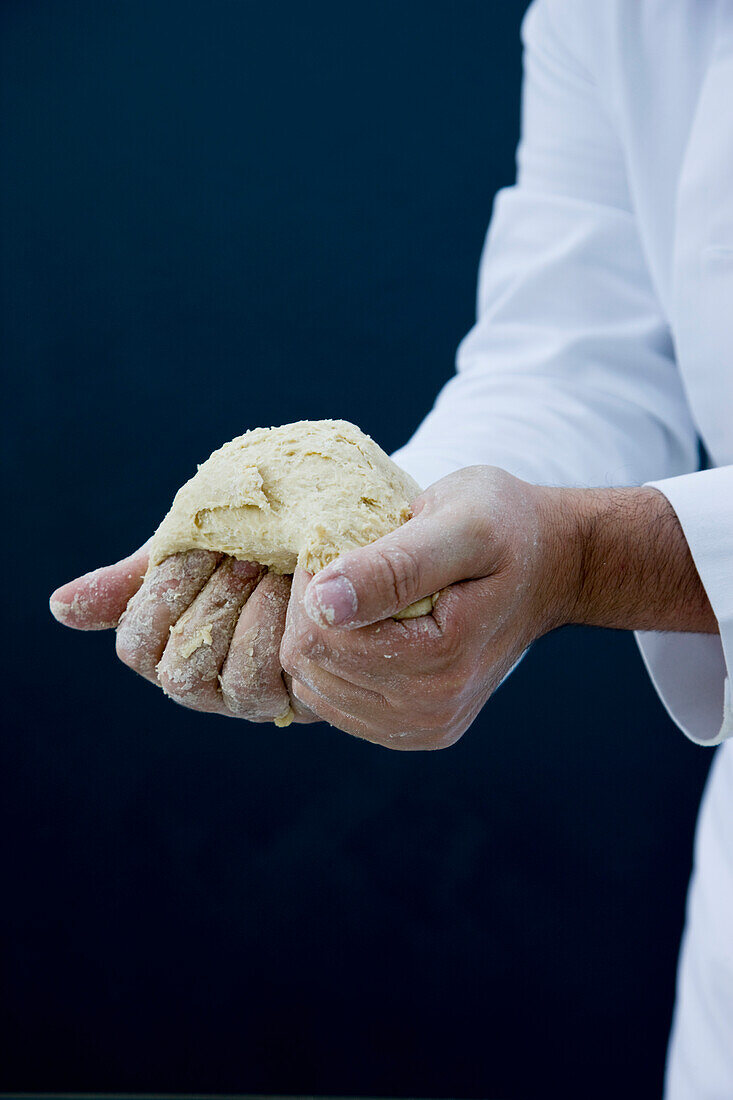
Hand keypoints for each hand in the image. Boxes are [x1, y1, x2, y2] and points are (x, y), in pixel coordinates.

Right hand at [50, 546, 316, 723]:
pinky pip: (278, 684)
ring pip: (229, 685)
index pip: (138, 646)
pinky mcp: (300, 698)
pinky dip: (282, 634)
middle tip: (242, 557)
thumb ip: (131, 581)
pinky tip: (300, 591)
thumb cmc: (250, 544)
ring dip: (248, 620)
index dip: (162, 597)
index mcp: (169, 648)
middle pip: (178, 673)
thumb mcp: (188, 551)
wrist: (326, 541)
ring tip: (270, 569)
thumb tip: (59, 607)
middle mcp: (206, 685)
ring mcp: (253, 698)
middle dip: (210, 608)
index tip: (196, 547)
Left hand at [279, 466, 562, 748]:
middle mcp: (431, 710)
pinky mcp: (413, 729)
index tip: (339, 541)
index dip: (314, 582)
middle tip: (348, 563)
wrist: (552, 563)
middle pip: (311, 667)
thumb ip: (393, 566)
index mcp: (439, 663)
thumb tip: (323, 603)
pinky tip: (362, 624)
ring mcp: (422, 726)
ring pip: (314, 688)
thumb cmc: (506, 527)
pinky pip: (333, 703)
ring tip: (358, 592)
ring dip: (320, 635)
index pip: (319, 637)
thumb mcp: (460, 525)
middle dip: (312, 611)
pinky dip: (334, 661)